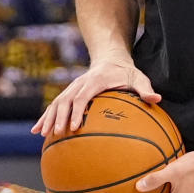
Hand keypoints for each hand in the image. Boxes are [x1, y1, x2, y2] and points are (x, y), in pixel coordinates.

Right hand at [32, 59, 160, 136]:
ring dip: (48, 118)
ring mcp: (72, 88)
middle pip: (65, 100)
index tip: (75, 127)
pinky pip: (54, 106)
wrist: (111, 59)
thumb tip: (156, 100)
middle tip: (56, 134)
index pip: (83, 97)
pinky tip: (36, 131)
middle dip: (59, 117)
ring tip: (41, 134)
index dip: (78, 111)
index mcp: (94, 81)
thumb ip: (145, 89)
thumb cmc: (126, 72)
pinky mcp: (68, 93)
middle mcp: (79, 84)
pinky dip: (45, 117)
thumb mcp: (138, 78)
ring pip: (56, 103)